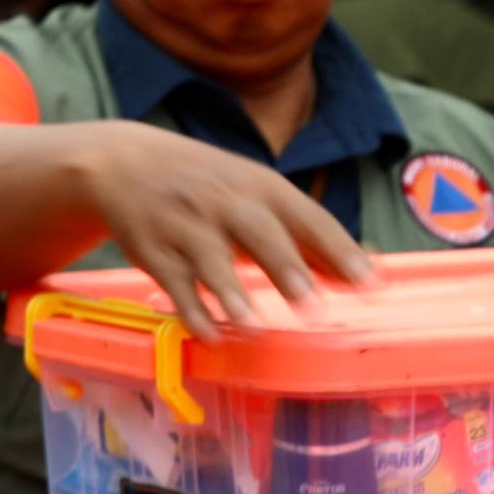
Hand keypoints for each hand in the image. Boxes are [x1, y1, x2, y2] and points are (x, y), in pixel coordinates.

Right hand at [68, 121, 372, 334]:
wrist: (123, 160)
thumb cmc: (210, 186)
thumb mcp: (257, 195)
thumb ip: (306, 235)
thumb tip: (363, 272)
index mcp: (262, 188)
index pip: (310, 217)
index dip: (341, 251)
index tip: (370, 285)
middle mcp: (226, 203)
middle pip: (260, 233)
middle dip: (286, 268)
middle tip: (313, 307)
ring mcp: (187, 226)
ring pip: (211, 258)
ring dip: (230, 291)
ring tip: (251, 323)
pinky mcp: (153, 249)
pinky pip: (173, 282)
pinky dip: (189, 308)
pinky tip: (207, 332)